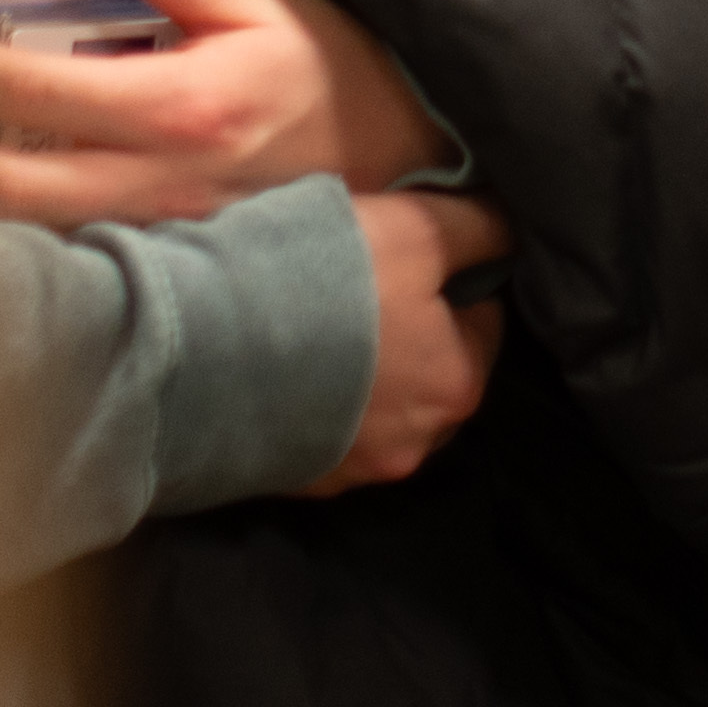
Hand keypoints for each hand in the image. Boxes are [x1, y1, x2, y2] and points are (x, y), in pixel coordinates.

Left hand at [0, 0, 453, 228]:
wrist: (407, 152)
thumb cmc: (331, 68)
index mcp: (180, 107)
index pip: (34, 94)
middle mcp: (161, 184)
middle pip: (7, 191)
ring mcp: (163, 234)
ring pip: (28, 239)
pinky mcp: (169, 260)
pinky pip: (70, 255)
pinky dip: (11, 234)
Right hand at [297, 187, 510, 493]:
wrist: (200, 348)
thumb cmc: (325, 282)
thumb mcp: (415, 228)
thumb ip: (475, 227)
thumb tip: (506, 229)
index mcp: (457, 389)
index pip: (480, 322)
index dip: (449, 282)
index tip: (410, 260)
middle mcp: (413, 448)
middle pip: (429, 371)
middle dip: (407, 333)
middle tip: (361, 289)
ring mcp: (348, 472)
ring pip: (375, 406)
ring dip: (359, 372)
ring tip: (315, 324)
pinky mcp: (292, 479)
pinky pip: (322, 429)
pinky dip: (314, 400)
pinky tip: (283, 362)